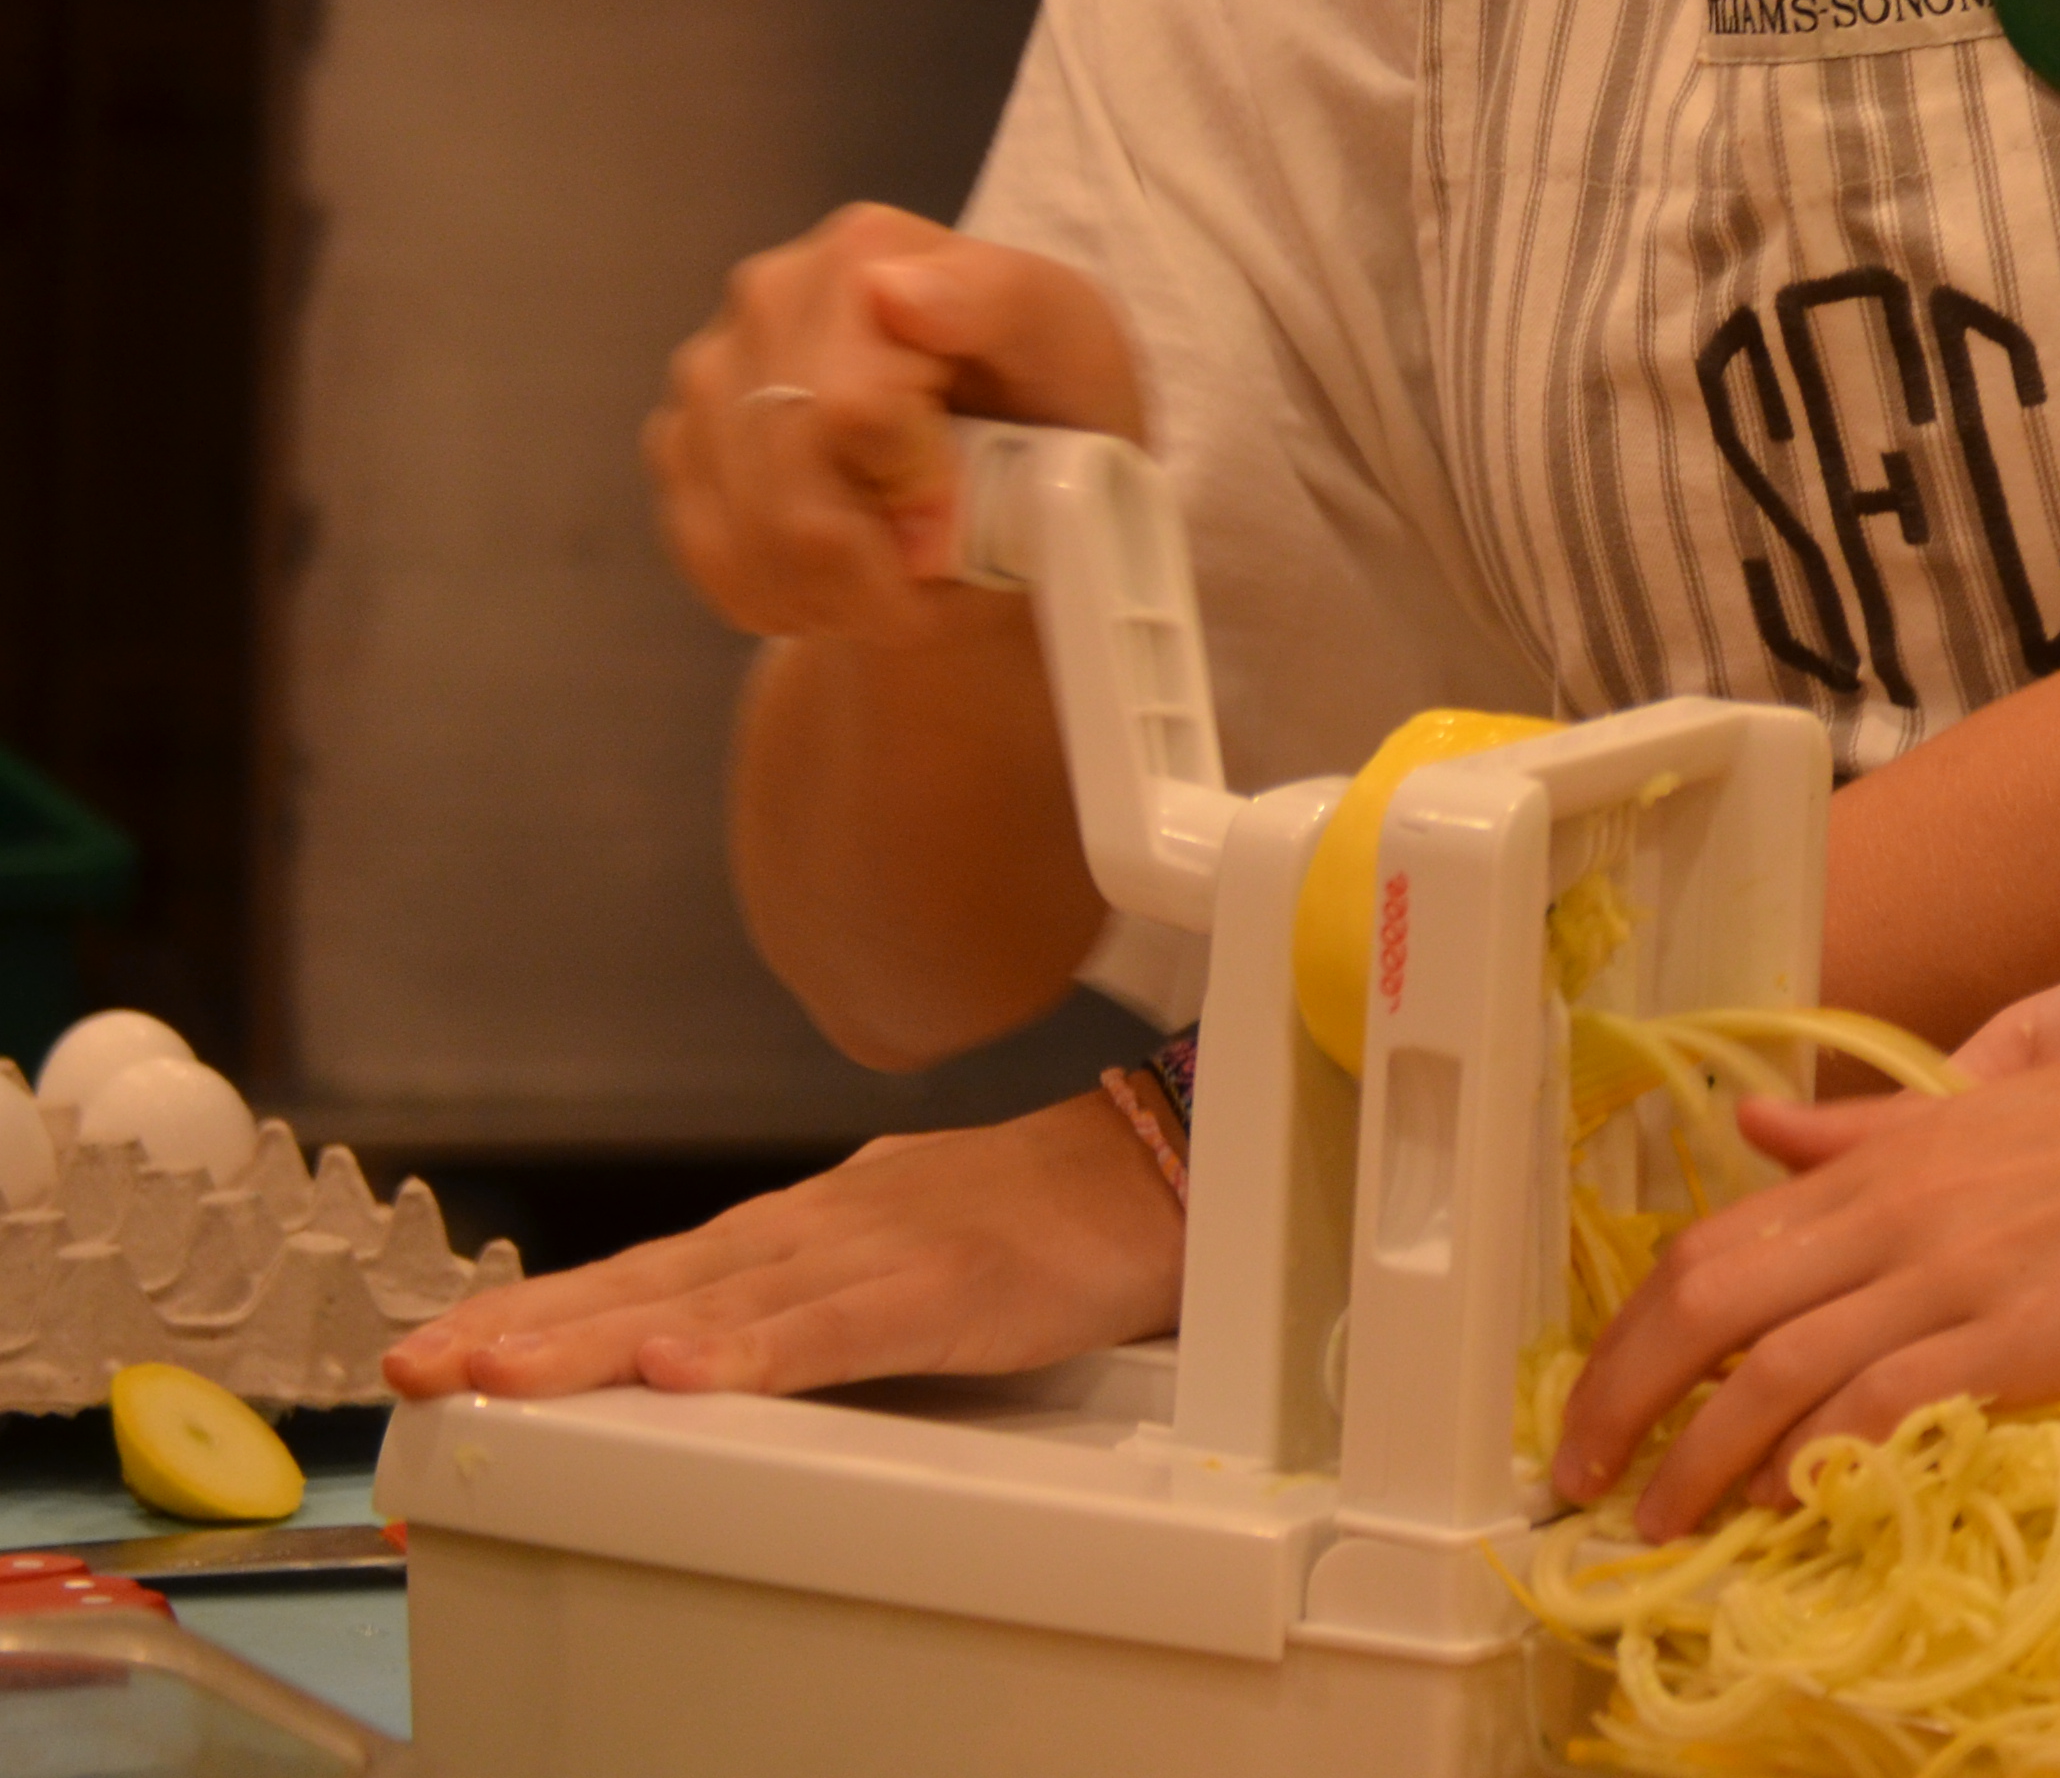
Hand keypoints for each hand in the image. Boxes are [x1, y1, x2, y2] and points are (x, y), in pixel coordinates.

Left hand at [381, 1089, 1182, 1399]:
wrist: (1169, 1161)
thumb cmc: (1040, 1215)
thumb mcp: (896, 1249)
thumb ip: (805, 1289)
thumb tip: (714, 1332)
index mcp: (802, 1228)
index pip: (644, 1272)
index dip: (537, 1311)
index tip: (438, 1349)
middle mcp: (819, 1227)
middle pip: (651, 1281)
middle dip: (527, 1326)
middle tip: (417, 1368)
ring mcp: (881, 1249)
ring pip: (719, 1300)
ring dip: (602, 1338)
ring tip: (502, 1371)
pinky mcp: (953, 1285)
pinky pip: (841, 1326)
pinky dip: (758, 1348)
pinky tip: (687, 1369)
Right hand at [648, 204, 1140, 646]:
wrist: (1010, 471)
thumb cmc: (1053, 399)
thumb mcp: (1071, 346)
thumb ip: (1002, 305)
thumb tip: (893, 290)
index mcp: (866, 254)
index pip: (847, 406)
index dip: (907, 488)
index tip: (957, 524)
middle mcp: (769, 298)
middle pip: (784, 477)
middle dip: (868, 560)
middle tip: (932, 570)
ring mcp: (712, 370)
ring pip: (743, 529)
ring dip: (831, 589)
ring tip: (897, 579)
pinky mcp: (680, 441)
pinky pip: (709, 553)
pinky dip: (782, 596)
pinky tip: (841, 580)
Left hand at [1548, 1022, 2059, 1526]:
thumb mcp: (1998, 1105)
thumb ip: (1869, 1129)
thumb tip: (1752, 1125)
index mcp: (1894, 1155)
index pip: (1714, 1239)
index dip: (1634, 1328)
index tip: (1599, 1397)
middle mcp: (1899, 1208)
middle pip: (1704, 1300)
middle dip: (1619, 1399)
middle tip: (1579, 1479)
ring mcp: (1954, 1271)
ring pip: (1768, 1368)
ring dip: (1692, 1460)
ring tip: (1653, 1527)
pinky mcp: (2017, 1336)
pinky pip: (1876, 1410)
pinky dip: (1807, 1465)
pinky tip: (1775, 1515)